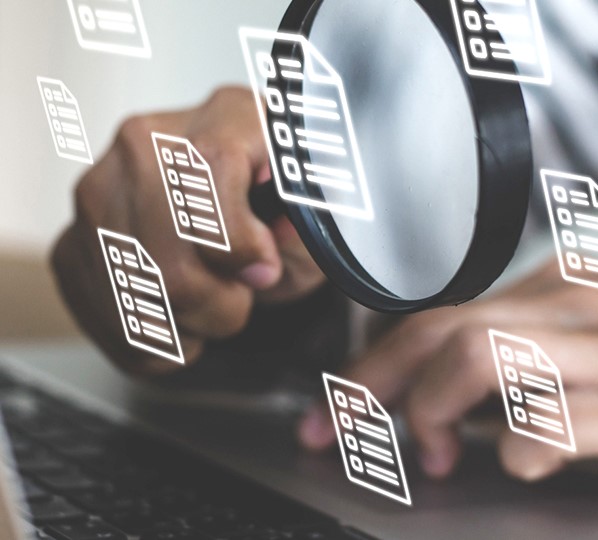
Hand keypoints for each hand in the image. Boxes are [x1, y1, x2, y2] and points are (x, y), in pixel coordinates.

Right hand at [51, 87, 324, 376]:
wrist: (248, 231)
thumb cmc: (286, 223)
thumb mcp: (319, 226)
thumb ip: (302, 234)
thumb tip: (267, 248)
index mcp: (227, 117)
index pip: (211, 168)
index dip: (239, 240)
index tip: (263, 270)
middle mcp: (150, 142)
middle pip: (165, 250)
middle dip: (217, 302)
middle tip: (240, 296)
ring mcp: (103, 188)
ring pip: (131, 291)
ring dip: (186, 324)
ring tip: (212, 305)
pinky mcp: (75, 238)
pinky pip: (105, 315)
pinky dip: (151, 342)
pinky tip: (180, 320)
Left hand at [299, 262, 597, 481]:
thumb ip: (525, 357)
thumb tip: (443, 397)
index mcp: (568, 286)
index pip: (447, 311)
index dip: (379, 358)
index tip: (340, 403)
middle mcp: (582, 305)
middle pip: (446, 326)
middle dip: (374, 381)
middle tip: (340, 429)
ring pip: (480, 356)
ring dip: (433, 410)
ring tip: (434, 452)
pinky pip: (548, 421)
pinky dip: (516, 449)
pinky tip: (518, 463)